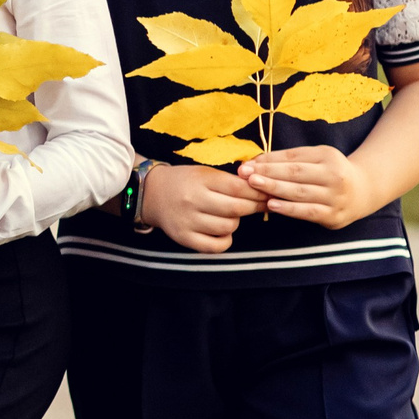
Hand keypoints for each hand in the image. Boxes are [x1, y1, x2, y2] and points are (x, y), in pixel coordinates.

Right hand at [140, 162, 266, 252]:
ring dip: (235, 222)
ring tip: (230, 215)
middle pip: (236, 209)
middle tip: (260, 205)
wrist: (150, 194)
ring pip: (228, 227)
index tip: (268, 193)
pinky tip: (222, 232)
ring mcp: (187, 221)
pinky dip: (225, 240)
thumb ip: (230, 182)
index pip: (238, 188)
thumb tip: (263, 191)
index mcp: (200, 180)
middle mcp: (192, 200)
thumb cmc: (185, 182)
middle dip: (253, 207)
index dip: (258, 192)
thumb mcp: (205, 173)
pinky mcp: (184, 238)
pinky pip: (216, 246)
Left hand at [237, 146, 373, 228]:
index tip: (247, 164)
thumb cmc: (328, 172)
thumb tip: (254, 162)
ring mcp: (336, 197)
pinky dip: (289, 209)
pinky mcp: (334, 216)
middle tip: (245, 174)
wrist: (363, 191)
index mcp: (328, 157)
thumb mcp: (314, 158)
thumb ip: (287, 159)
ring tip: (254, 186)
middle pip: (296, 174)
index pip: (293, 158)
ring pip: (301, 193)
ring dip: (275, 189)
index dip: (269, 161)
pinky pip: (308, 212)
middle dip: (268, 174)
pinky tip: (272, 205)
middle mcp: (335, 176)